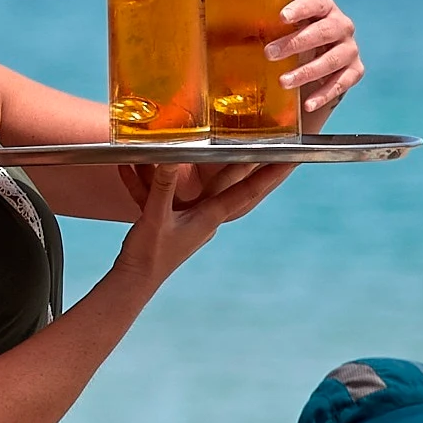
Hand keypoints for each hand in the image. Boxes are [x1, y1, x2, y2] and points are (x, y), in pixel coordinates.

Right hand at [108, 154, 292, 288]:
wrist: (133, 281)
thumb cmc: (149, 254)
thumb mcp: (155, 217)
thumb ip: (163, 187)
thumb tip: (170, 158)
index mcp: (211, 216)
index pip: (248, 191)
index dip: (270, 173)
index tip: (292, 158)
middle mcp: (206, 215)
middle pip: (230, 181)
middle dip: (246, 161)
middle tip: (266, 140)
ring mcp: (188, 217)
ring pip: (193, 182)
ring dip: (182, 164)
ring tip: (184, 142)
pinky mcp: (168, 219)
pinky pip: (163, 193)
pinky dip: (148, 180)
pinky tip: (130, 166)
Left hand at [267, 0, 364, 128]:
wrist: (317, 67)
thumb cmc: (293, 44)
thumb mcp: (281, 33)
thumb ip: (263, 29)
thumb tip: (220, 31)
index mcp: (324, 9)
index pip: (316, 3)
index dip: (301, 9)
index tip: (281, 17)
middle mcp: (342, 26)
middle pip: (325, 31)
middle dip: (297, 43)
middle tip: (269, 53)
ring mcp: (350, 49)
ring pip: (333, 59)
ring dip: (307, 71)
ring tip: (283, 82)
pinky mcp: (355, 71)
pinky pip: (342, 83)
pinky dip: (324, 94)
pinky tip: (307, 104)